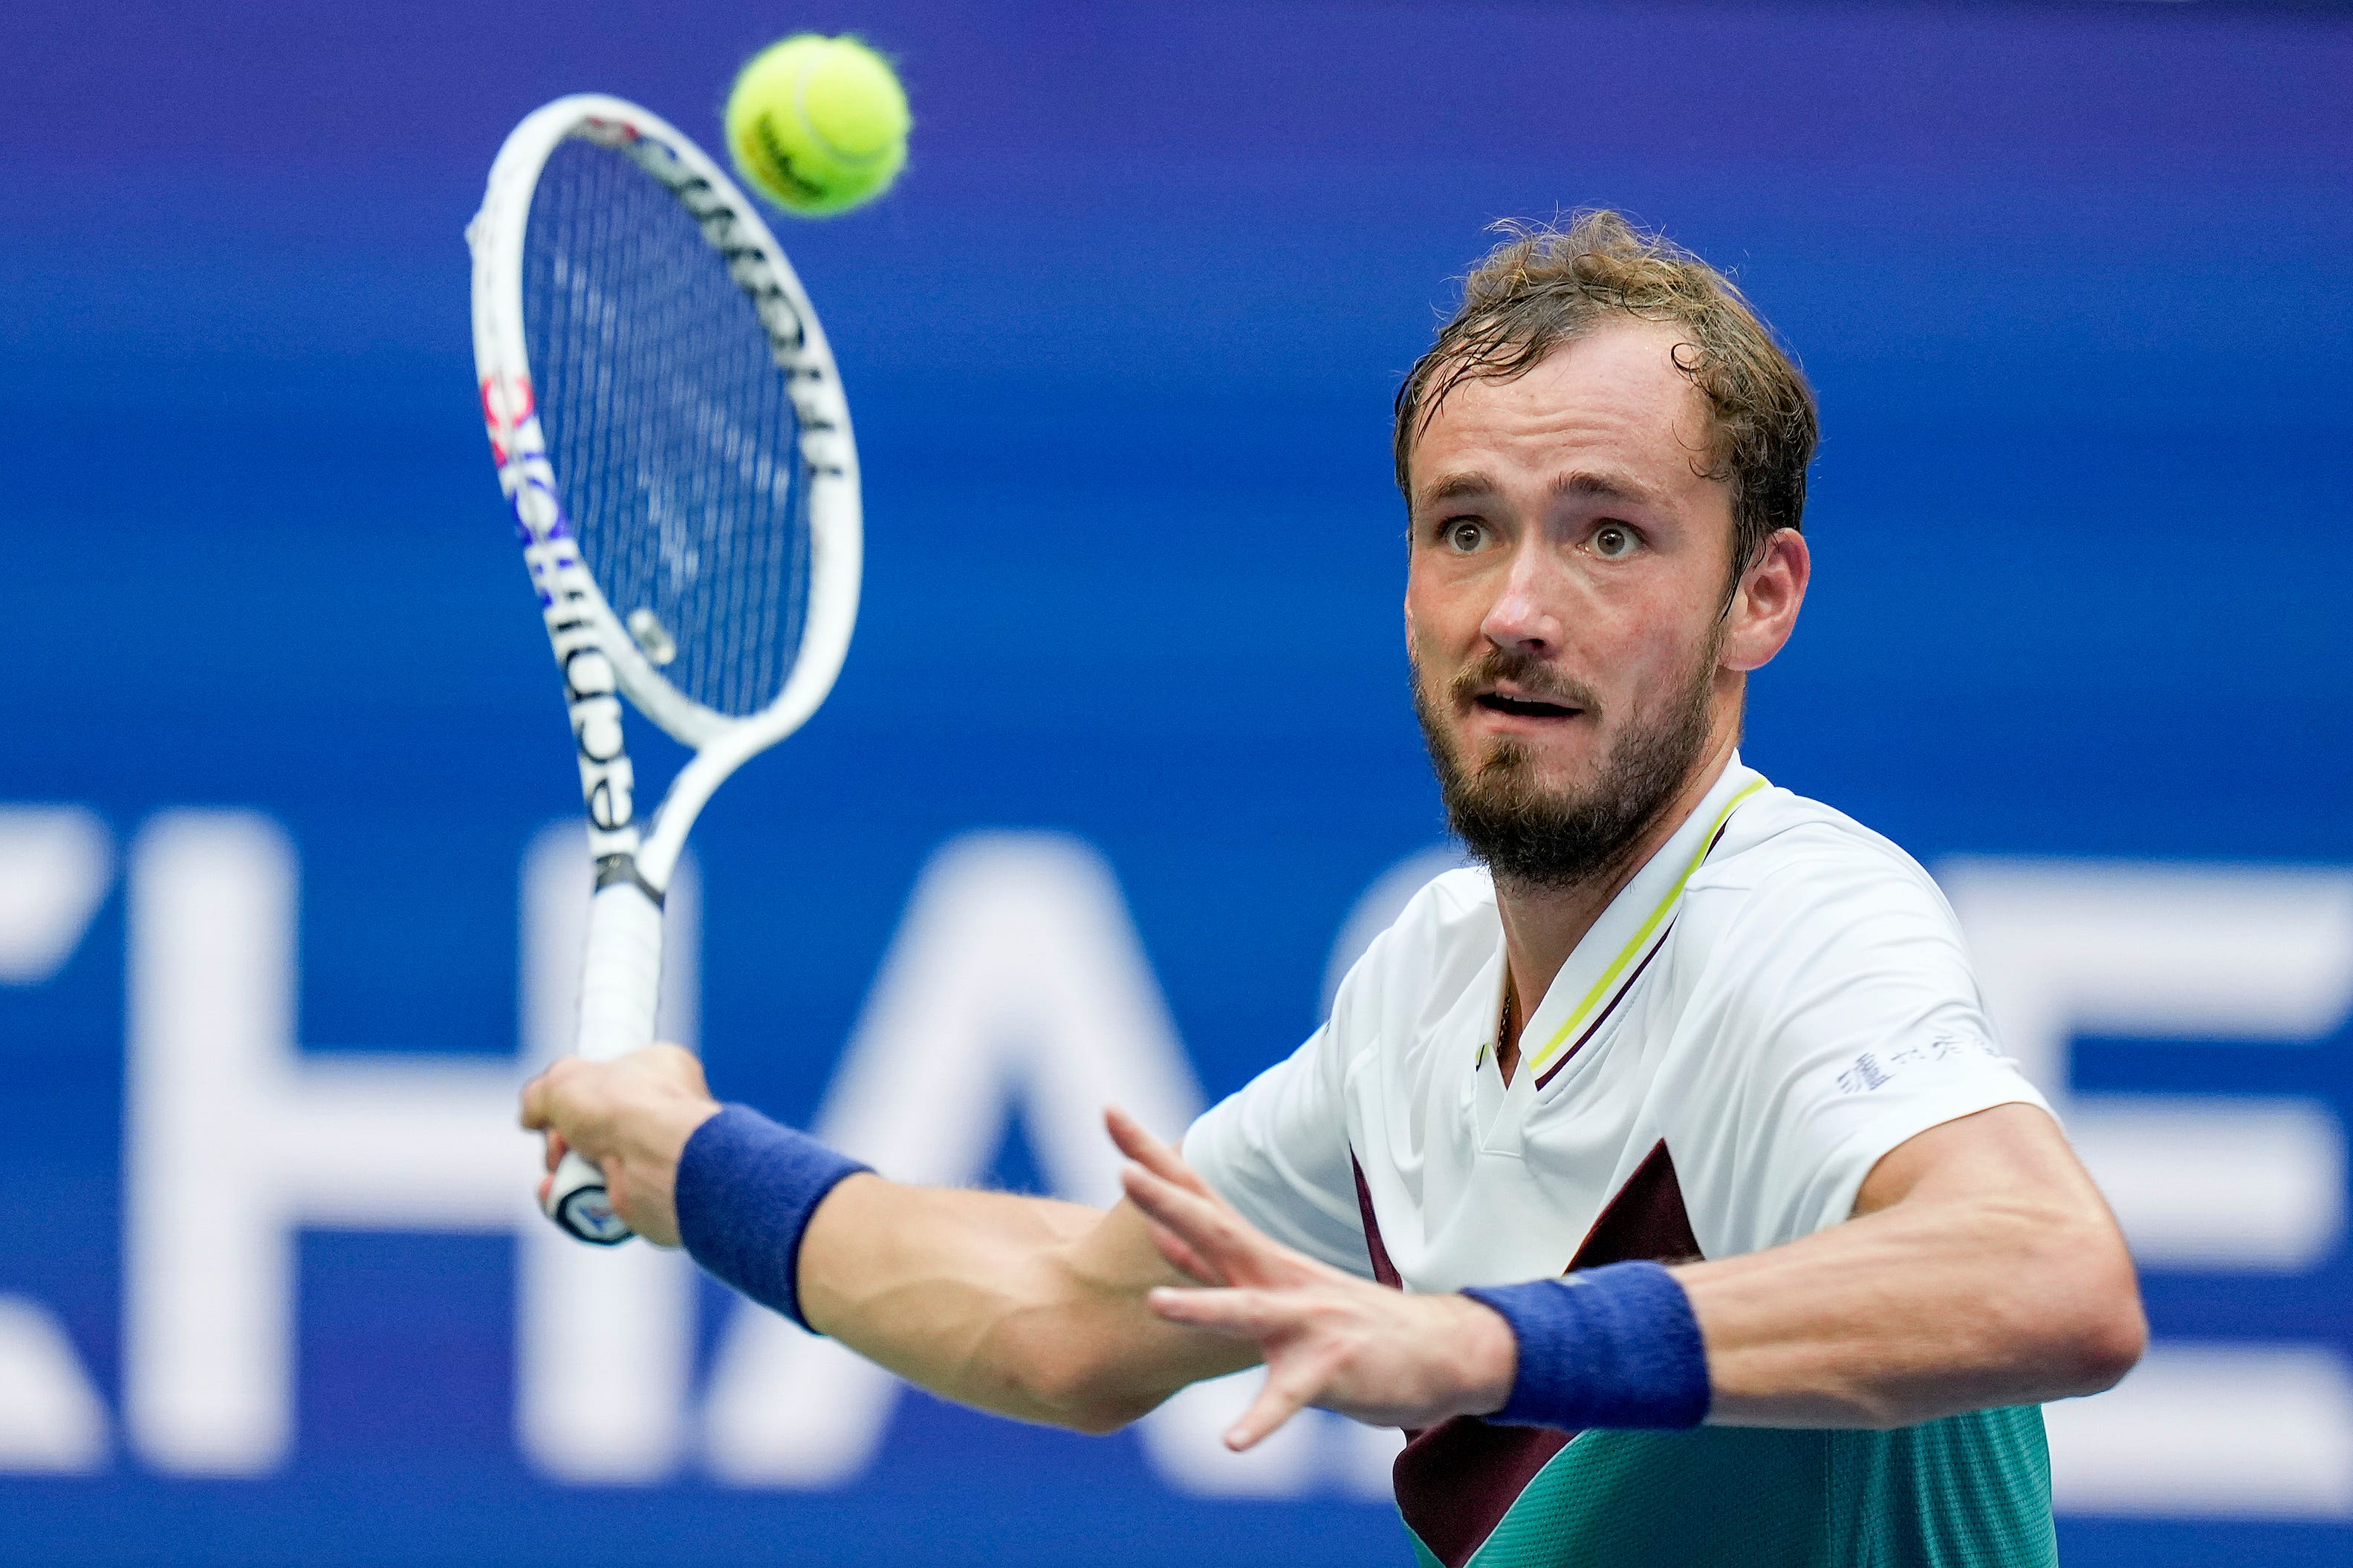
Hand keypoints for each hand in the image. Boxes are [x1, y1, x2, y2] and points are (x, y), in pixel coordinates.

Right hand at [519, 1044, 721, 1245]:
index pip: (610, 1077)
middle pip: (589, 1126)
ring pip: (587, 1164)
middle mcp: (661, 1113)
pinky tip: (558, 1192)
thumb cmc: (623, 1105)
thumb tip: (532, 1118)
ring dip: (562, 1167)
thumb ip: (539, 1094)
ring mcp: (652, 1157)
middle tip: (559, 1140)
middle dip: (560, 1137)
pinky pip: (594, 1197)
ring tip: (562, 1166)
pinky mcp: (642, 1196)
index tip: (558, 1102)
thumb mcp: (563, 1079)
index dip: (575, 1092)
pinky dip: (568, 1197)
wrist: (657, 1160)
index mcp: (660, 1069)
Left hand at [1107, 1107, 1516, 1449]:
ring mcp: (1306, 1320)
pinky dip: (1261, 1420)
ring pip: (1247, 1312)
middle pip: (1216, 1229)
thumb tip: (1158, 1236)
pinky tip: (1233, 1442)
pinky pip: (1289, 1398)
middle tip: (1123, 1168)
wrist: (1437, 1351)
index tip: (1109, 1113)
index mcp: (1257, 1257)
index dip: (1152, 1157)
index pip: (1197, 1196)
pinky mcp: (1330, 1369)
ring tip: (1155, 1304)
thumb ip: (1213, 1265)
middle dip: (1168, 1201)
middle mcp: (1277, 1277)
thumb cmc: (1342, 1320)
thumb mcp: (1272, 1285)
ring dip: (1202, 1307)